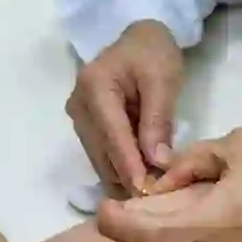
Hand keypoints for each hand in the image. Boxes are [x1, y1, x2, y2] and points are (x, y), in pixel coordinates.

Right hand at [66, 20, 183, 193]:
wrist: (140, 40)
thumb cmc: (154, 54)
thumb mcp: (163, 80)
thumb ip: (158, 120)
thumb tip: (157, 161)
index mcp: (94, 87)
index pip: (113, 135)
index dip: (129, 166)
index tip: (145, 193)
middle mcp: (78, 105)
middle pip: (102, 152)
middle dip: (127, 177)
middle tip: (155, 201)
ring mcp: (79, 118)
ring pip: (100, 159)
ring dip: (123, 176)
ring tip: (151, 193)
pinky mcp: (86, 127)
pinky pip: (102, 154)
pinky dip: (121, 168)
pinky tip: (141, 179)